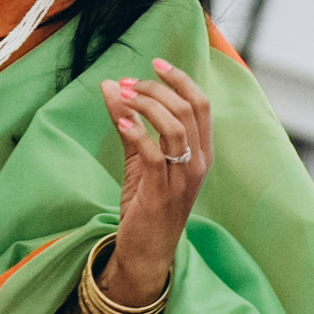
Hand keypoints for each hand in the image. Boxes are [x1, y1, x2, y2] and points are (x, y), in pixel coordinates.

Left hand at [101, 59, 210, 291]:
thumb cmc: (147, 204)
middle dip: (157, 88)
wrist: (146, 251)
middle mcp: (198, 162)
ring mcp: (183, 179)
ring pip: (175, 127)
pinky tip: (120, 121)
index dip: (180, 79)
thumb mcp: (140, 159)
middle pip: (188, 109)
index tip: (155, 62)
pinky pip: (154, 154)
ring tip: (122, 95)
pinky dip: (137, 133)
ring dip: (146, 105)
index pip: (201, 103)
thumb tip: (112, 85)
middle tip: (127, 82)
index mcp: (200, 151)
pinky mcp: (163, 192)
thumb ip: (130, 123)